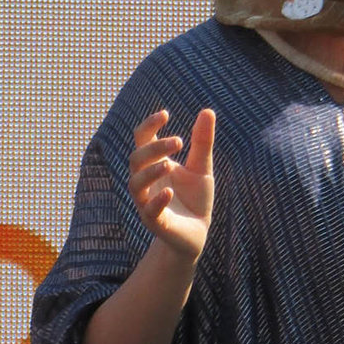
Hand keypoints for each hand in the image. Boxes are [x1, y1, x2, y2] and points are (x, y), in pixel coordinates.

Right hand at [128, 108, 215, 259]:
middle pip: (136, 158)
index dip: (149, 125)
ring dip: (150, 172)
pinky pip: (149, 211)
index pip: (142, 139)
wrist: (197, 232)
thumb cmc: (194, 197)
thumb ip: (202, 142)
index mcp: (155, 163)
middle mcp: (147, 181)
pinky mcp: (156, 222)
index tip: (166, 114)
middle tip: (179, 141)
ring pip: (136, 184)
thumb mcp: (202, 167)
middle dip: (154, 148)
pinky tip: (169, 192)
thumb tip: (208, 111)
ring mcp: (147, 201)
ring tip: (169, 164)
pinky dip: (157, 201)